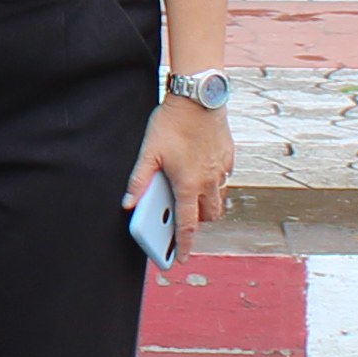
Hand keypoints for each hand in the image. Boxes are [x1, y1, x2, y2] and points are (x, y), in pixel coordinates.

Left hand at [129, 95, 234, 243]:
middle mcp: (209, 182)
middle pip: (207, 216)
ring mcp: (222, 170)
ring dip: (207, 204)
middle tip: (183, 218)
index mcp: (188, 185)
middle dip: (197, 223)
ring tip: (191, 195)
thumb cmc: (172, 123)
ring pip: (219, 199)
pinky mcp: (229, 157)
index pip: (187, 226)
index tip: (179, 259)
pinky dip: (215, 184)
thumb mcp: (148, 152)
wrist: (200, 98)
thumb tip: (128, 204)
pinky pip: (224, 179)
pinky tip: (202, 172)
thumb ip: (139, 181)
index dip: (182, 245)